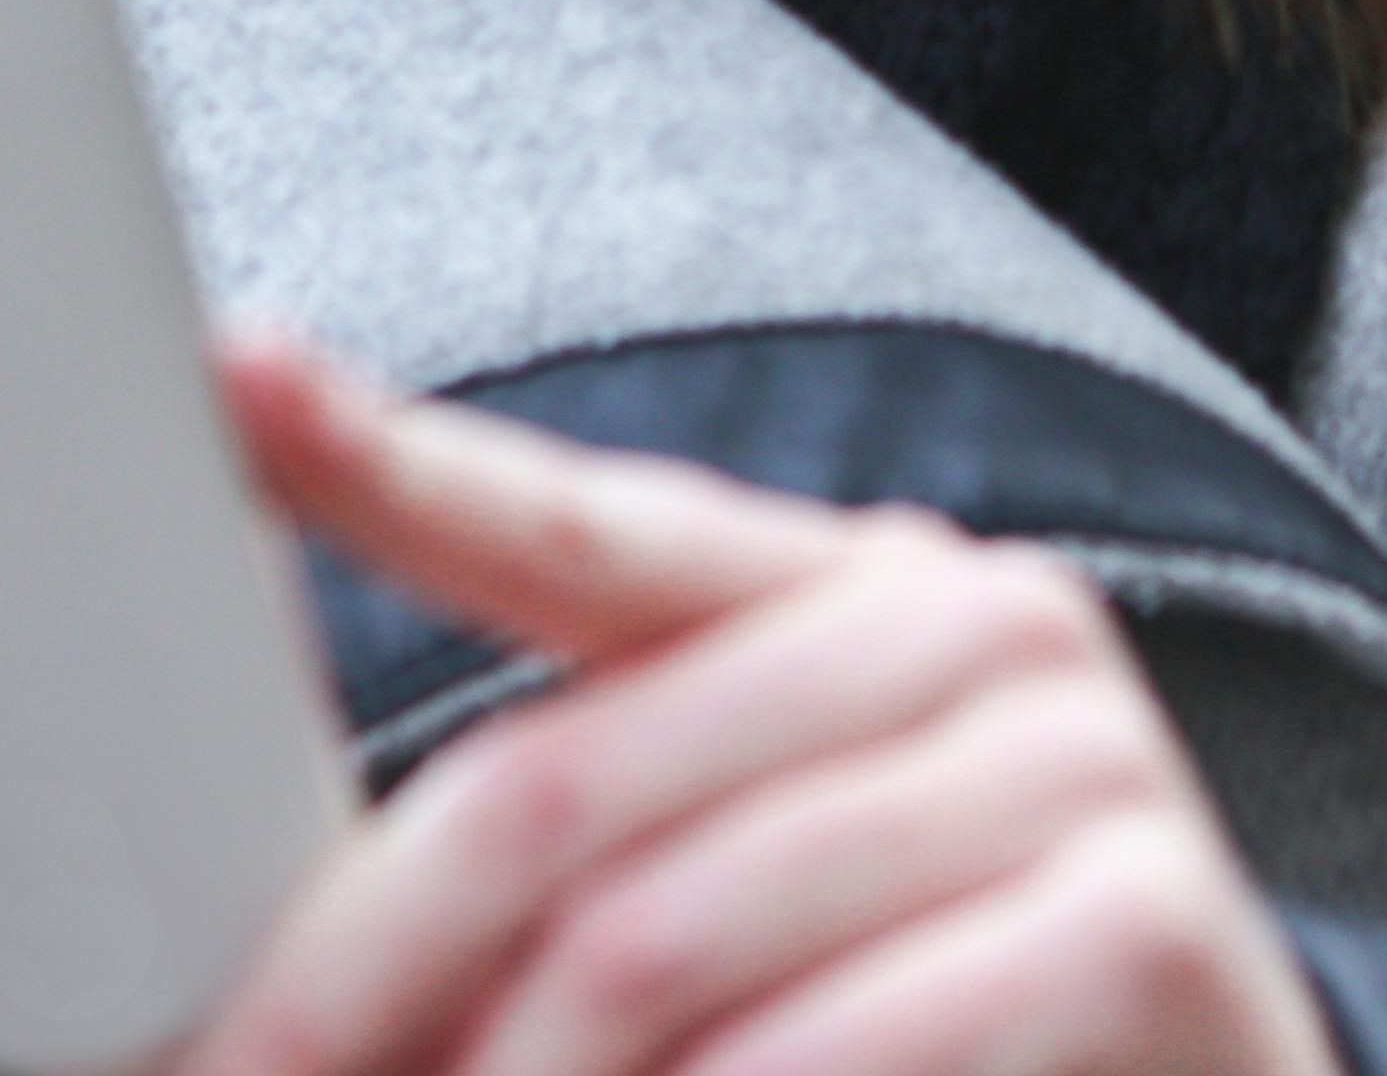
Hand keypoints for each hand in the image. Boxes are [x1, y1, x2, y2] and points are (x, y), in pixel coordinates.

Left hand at [191, 328, 1339, 1075]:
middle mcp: (966, 624)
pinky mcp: (1145, 922)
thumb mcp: (740, 883)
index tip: (240, 377)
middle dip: (363, 975)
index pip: (576, 519)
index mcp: (843, 583)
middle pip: (560, 787)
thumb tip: (292, 916)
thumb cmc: (939, 1019)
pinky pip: (847, 1042)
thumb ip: (574, 832)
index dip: (394, 458)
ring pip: (662, 938)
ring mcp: (1071, 761)